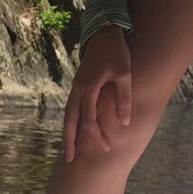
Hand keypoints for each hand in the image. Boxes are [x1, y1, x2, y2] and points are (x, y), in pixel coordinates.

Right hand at [63, 25, 132, 162]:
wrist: (104, 32)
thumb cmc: (116, 52)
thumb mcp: (124, 74)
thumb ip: (123, 98)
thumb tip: (124, 122)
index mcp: (88, 89)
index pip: (89, 120)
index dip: (97, 136)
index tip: (106, 148)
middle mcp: (78, 90)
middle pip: (70, 121)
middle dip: (70, 141)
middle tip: (69, 160)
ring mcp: (76, 87)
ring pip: (68, 114)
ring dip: (68, 132)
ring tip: (69, 148)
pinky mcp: (79, 84)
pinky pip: (72, 107)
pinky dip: (71, 120)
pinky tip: (75, 127)